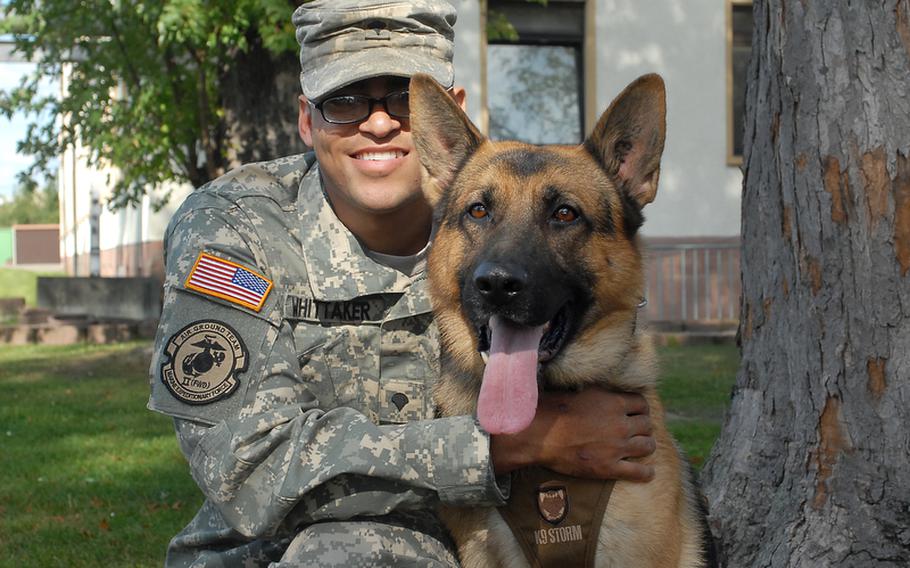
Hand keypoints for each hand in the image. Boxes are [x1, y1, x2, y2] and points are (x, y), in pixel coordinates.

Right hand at [490, 388, 655, 481]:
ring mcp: (616, 447)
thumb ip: (602, 393)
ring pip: (647, 446)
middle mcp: (620, 424)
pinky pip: (638, 472)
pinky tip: (646, 472)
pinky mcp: (609, 467)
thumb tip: (610, 391)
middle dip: (643, 427)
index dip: (640, 409)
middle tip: (636, 431)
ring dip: (645, 446)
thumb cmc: (555, 409)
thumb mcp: (581, 392)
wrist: (540, 434)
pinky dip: (646, 473)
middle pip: (647, 425)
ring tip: (640, 448)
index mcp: (613, 403)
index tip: (636, 413)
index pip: (642, 404)